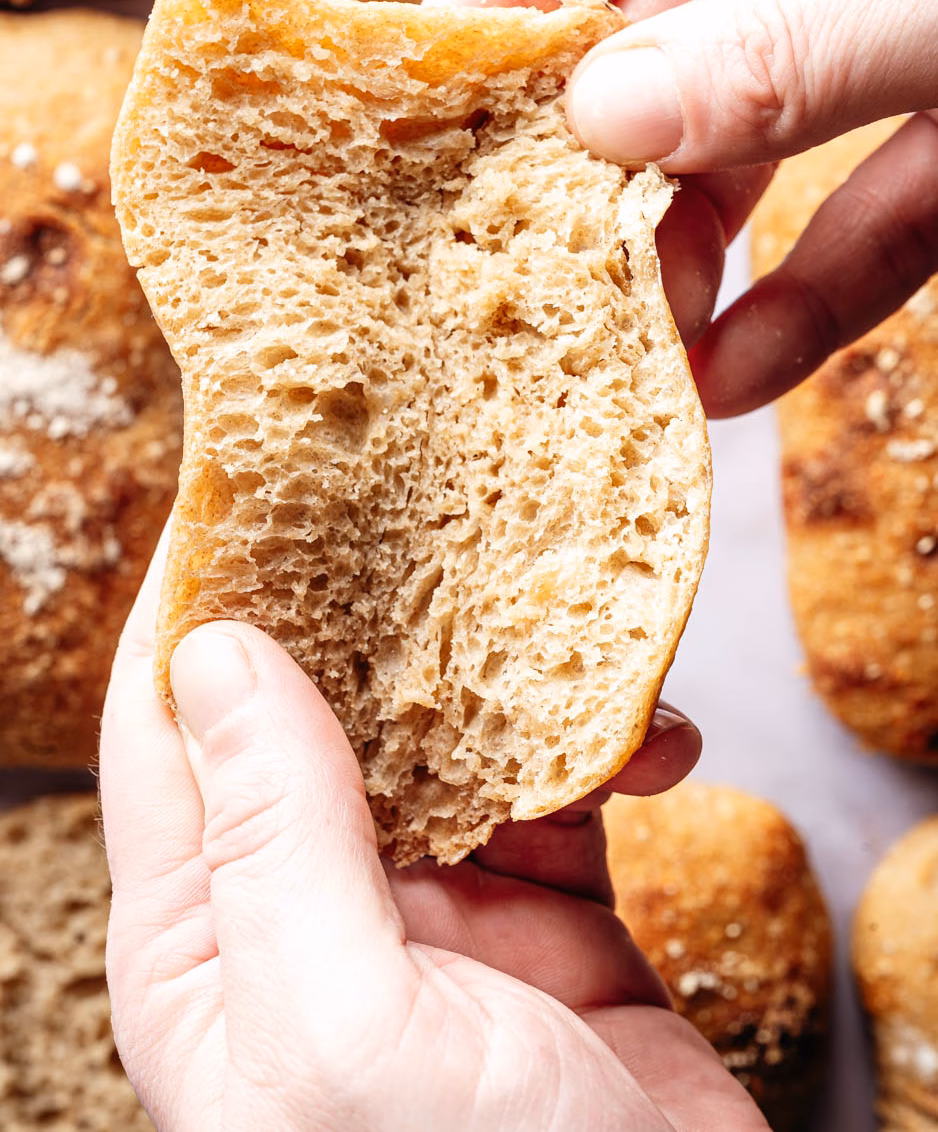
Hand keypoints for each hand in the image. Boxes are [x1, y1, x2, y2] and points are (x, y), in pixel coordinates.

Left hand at [100, 543, 767, 1131]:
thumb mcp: (341, 1030)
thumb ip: (275, 841)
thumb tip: (215, 655)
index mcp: (209, 943)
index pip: (172, 727)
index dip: (202, 596)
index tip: (248, 480)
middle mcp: (309, 910)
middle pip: (323, 708)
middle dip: (376, 609)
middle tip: (429, 501)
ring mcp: (432, 908)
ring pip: (451, 732)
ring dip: (514, 673)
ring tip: (573, 622)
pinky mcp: (545, 913)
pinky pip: (559, 786)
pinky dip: (606, 747)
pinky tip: (654, 740)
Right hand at [427, 0, 937, 416]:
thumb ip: (796, 49)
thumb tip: (610, 116)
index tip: (422, 88)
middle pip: (678, 33)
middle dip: (603, 158)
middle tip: (517, 257)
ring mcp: (917, 30)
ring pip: (767, 144)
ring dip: (696, 257)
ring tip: (624, 348)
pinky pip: (874, 218)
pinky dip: (813, 297)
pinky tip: (738, 373)